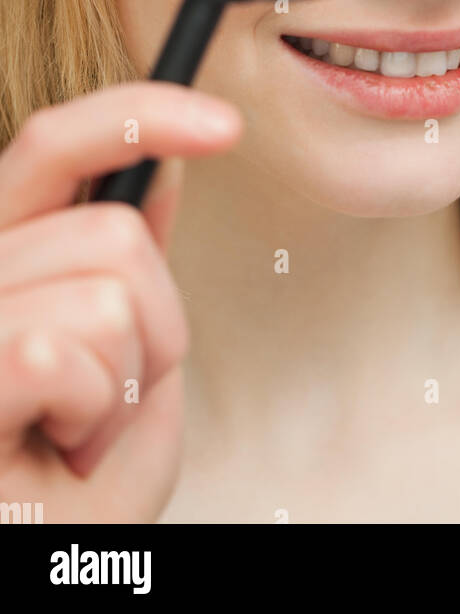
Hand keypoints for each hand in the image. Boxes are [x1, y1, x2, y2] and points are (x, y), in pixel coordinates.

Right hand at [0, 82, 241, 522]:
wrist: (53, 556)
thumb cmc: (74, 493)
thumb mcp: (130, 361)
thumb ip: (129, 263)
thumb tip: (163, 164)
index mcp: (1, 258)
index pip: (51, 146)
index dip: (137, 116)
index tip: (224, 125)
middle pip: (115, 230)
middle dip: (155, 321)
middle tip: (110, 397)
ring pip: (107, 296)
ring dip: (125, 383)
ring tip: (79, 432)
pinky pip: (54, 352)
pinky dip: (91, 413)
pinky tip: (60, 450)